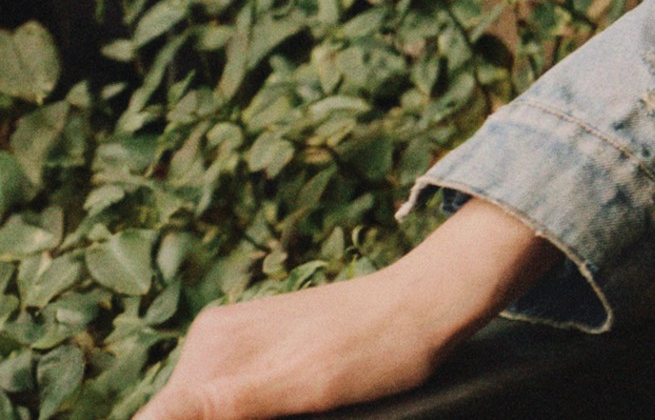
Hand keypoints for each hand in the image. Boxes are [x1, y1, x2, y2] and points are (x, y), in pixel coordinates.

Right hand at [137, 199, 557, 419]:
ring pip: (214, 407)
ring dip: (244, 418)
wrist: (432, 305)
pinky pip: (238, 393)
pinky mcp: (268, 346)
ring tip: (302, 411)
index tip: (259, 417)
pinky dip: (255, 411)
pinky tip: (296, 409)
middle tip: (296, 414)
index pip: (161, 417)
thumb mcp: (300, 386)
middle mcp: (216, 338)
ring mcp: (241, 339)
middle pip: (187, 413)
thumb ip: (219, 405)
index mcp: (212, 346)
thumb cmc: (379, 349)